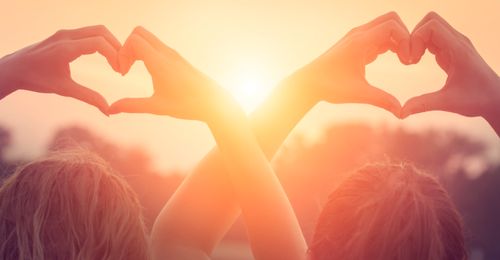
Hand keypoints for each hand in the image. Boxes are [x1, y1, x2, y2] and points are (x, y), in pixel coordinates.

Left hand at [0, 25, 120, 113]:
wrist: (15, 68)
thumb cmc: (37, 79)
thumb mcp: (64, 89)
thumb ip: (88, 97)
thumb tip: (108, 110)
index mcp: (66, 47)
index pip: (99, 43)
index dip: (115, 56)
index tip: (121, 71)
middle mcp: (66, 35)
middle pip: (102, 32)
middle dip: (117, 47)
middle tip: (123, 66)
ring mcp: (66, 33)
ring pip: (97, 30)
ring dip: (111, 44)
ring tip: (117, 63)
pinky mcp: (66, 35)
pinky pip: (90, 33)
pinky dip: (103, 43)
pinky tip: (107, 58)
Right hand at [108, 27, 226, 120]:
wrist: (213, 102)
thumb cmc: (187, 105)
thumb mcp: (157, 107)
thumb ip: (132, 106)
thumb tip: (111, 109)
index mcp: (160, 62)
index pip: (133, 41)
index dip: (122, 53)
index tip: (123, 72)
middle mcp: (166, 53)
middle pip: (138, 32)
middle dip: (126, 47)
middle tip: (125, 68)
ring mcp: (172, 53)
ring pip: (147, 37)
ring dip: (136, 49)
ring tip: (132, 69)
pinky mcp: (176, 57)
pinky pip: (155, 45)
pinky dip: (145, 52)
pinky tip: (147, 71)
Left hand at [291, 12, 409, 116]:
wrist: (309, 83)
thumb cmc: (330, 87)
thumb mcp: (359, 94)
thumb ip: (382, 100)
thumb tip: (402, 113)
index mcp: (360, 42)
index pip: (392, 26)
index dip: (406, 40)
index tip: (408, 61)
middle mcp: (359, 34)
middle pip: (392, 20)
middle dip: (405, 36)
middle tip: (409, 58)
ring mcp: (357, 37)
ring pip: (386, 27)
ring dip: (398, 40)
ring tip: (404, 61)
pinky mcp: (357, 43)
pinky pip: (379, 36)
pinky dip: (391, 44)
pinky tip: (394, 59)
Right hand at [401, 12, 499, 119]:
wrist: (495, 100)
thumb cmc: (477, 100)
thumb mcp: (448, 103)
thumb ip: (423, 104)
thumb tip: (400, 113)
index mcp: (458, 50)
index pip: (432, 26)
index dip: (415, 39)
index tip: (411, 61)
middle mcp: (457, 42)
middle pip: (430, 21)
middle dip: (414, 36)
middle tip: (409, 57)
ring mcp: (455, 45)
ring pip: (431, 27)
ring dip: (416, 40)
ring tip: (411, 60)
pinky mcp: (452, 50)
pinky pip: (433, 38)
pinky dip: (421, 45)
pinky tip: (416, 62)